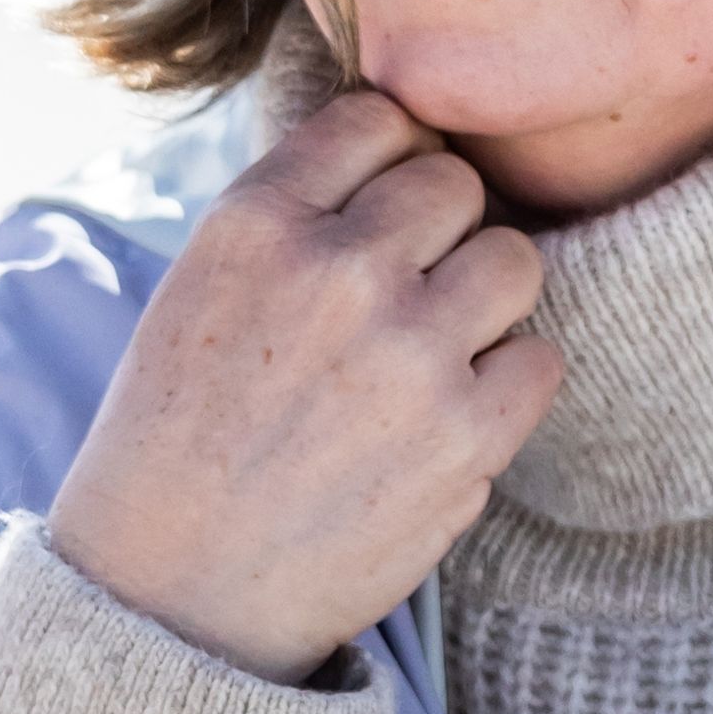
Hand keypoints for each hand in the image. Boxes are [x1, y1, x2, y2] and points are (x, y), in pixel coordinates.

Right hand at [45, 92, 558, 678]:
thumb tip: (407, 156)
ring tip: (433, 355)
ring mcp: (408, 349)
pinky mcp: (465, 433)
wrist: (172, 594)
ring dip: (484, 303)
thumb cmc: (181, 439)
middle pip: (455, 185)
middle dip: (439, 237)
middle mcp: (336, 268)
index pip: (377, 119)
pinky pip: (539, 360)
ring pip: (514, 260)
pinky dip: (506, 387)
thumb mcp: (197, 289)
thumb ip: (294, 219)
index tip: (377, 216)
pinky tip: (448, 417)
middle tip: (404, 299)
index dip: (389, 165)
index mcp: (255, 221)